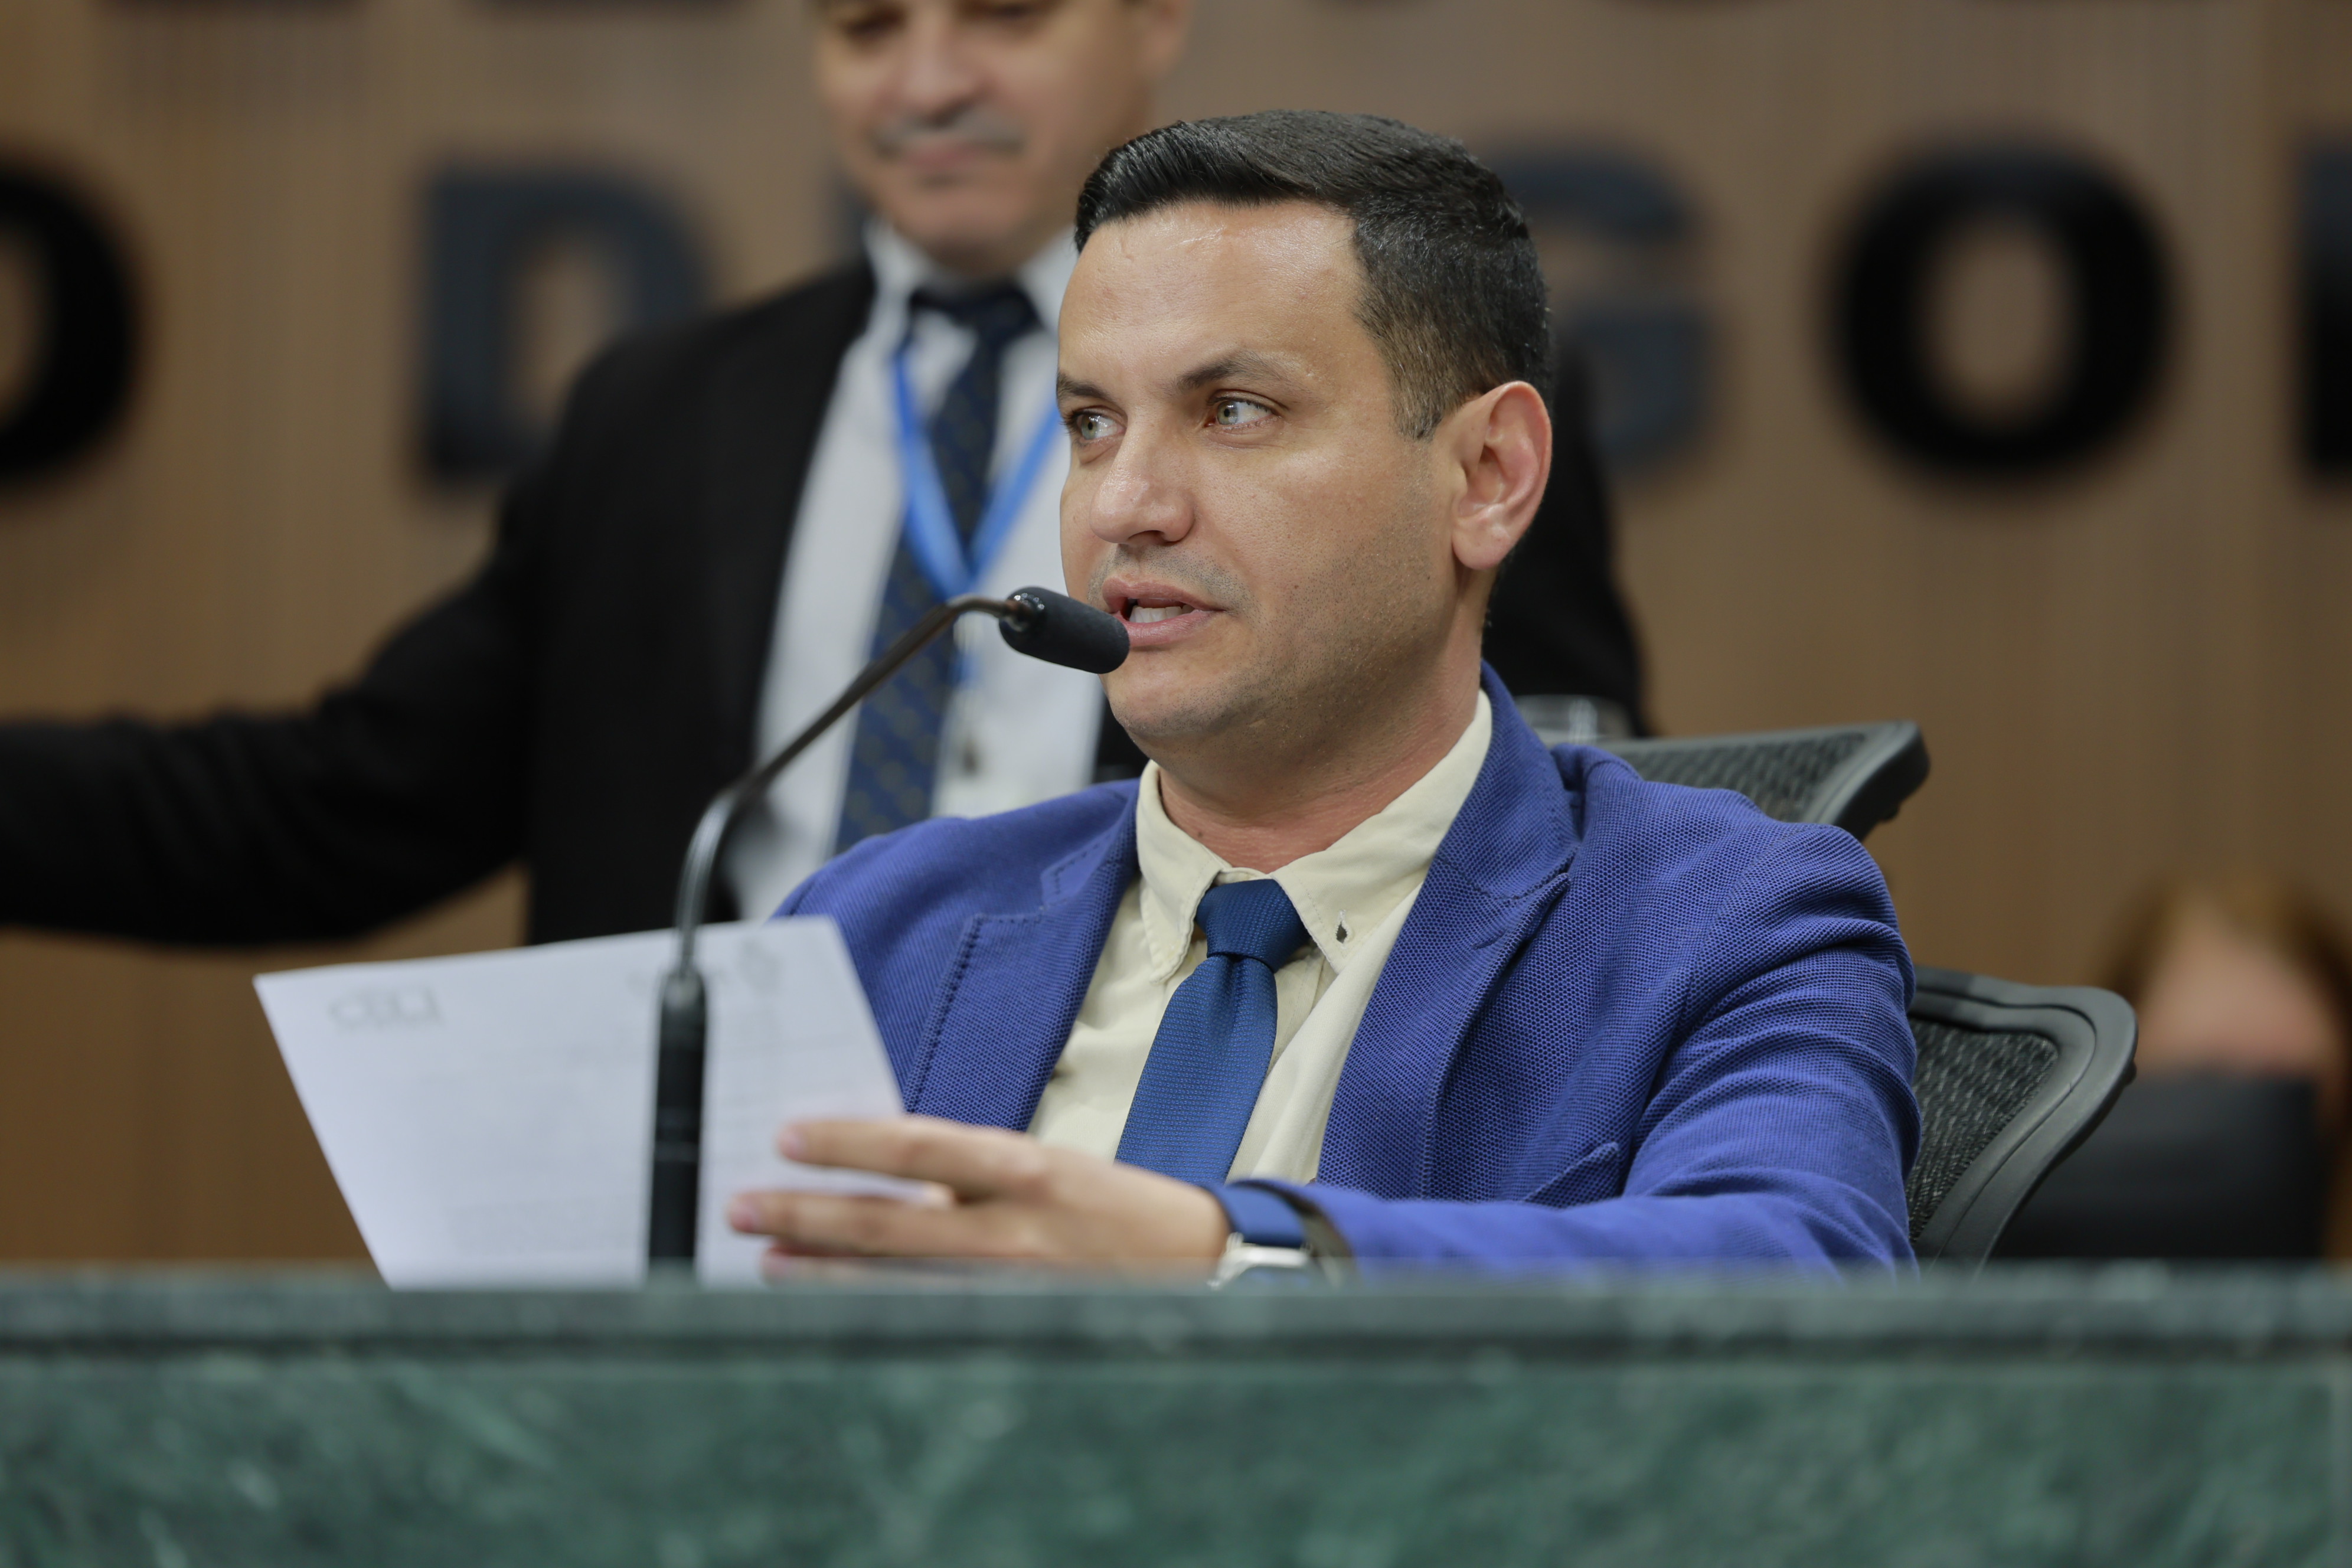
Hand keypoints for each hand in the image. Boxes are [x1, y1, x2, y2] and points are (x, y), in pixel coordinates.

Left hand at [725, 1115, 1230, 1269]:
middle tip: (745, 1204)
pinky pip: (925, 1316)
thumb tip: (872, 1165)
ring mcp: (1010, 1285)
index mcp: (1023, 1165)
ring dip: (821, 1268)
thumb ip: (964, 1168)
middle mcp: (1013, 1226)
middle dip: (807, 1211)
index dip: (847, 1142)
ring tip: (766, 1257)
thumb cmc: (1104, 1204)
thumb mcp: (1040, 1165)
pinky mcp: (1011, 1323)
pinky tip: (830, 1301)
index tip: (789, 1136)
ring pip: (894, 1279)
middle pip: (888, 1220)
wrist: (1195, 1261)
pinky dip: (870, 1307)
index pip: (917, 1146)